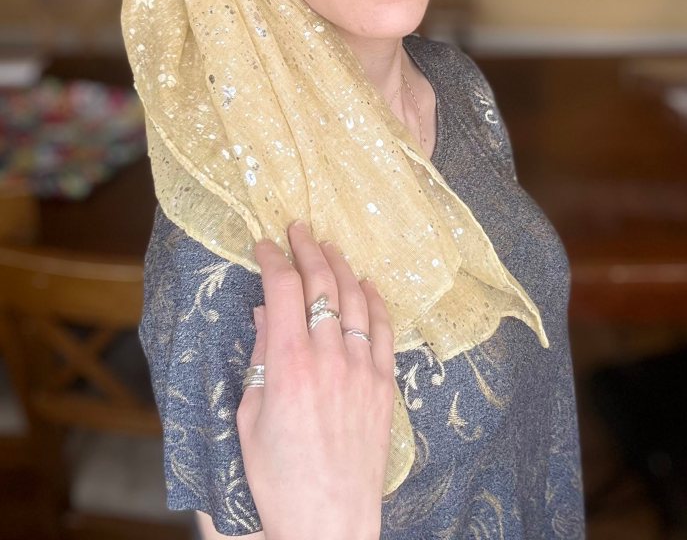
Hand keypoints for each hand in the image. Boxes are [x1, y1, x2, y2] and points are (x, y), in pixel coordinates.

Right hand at [237, 221, 394, 539]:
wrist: (328, 521)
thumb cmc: (279, 477)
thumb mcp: (251, 417)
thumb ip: (260, 357)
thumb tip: (264, 313)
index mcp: (288, 364)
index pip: (282, 289)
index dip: (272, 258)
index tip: (263, 243)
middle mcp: (329, 357)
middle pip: (322, 284)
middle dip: (307, 248)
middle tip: (298, 227)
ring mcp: (362, 369)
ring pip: (355, 299)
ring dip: (341, 265)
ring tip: (328, 245)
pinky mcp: (384, 385)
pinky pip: (385, 329)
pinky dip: (376, 300)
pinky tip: (368, 283)